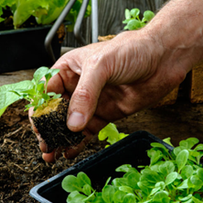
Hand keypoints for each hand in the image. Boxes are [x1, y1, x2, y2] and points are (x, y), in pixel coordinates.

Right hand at [37, 30, 186, 161]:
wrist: (163, 58)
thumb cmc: (132, 49)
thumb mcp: (102, 66)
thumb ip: (85, 94)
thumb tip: (72, 122)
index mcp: (69, 68)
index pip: (46, 91)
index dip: (40, 109)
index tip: (38, 125)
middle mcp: (78, 86)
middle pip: (55, 111)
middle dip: (47, 128)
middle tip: (44, 144)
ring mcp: (92, 102)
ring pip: (70, 124)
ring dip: (60, 139)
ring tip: (52, 153)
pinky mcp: (106, 114)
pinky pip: (87, 132)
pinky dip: (78, 143)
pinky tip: (70, 152)